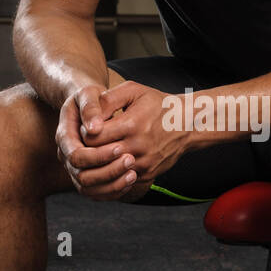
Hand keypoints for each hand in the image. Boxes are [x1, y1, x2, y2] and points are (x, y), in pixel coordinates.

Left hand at [55, 80, 189, 200]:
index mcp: (131, 124)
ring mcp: (143, 163)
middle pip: (97, 156)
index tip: (87, 127)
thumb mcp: (134, 91)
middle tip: (88, 141)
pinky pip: (120, 179)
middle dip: (88, 149)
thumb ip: (108, 99)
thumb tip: (88, 116)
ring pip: (107, 171)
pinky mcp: (147, 174)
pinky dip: (112, 171)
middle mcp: (138, 147)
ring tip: (98, 151)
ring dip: (99, 163)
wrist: (187, 124)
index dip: (84, 133)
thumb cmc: (158, 104)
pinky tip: (111, 160)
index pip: (92, 137)